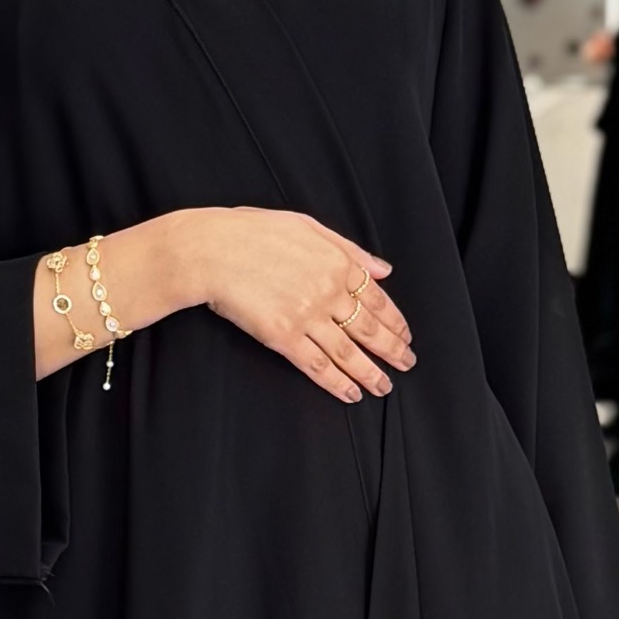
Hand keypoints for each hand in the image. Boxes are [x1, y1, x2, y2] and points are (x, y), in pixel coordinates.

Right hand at [172, 207, 415, 404]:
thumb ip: (349, 249)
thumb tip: (383, 269)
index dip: (395, 321)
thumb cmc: (251, 232)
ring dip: (371, 373)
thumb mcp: (307, 225)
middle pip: (370, 328)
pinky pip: (317, 365)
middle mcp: (328, 291)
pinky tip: (351, 393)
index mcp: (338, 262)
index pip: (377, 299)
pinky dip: (337, 383)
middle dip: (392, 350)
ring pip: (349, 352)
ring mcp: (307, 316)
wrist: (211, 250)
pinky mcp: (283, 337)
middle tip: (406, 364)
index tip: (405, 335)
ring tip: (384, 386)